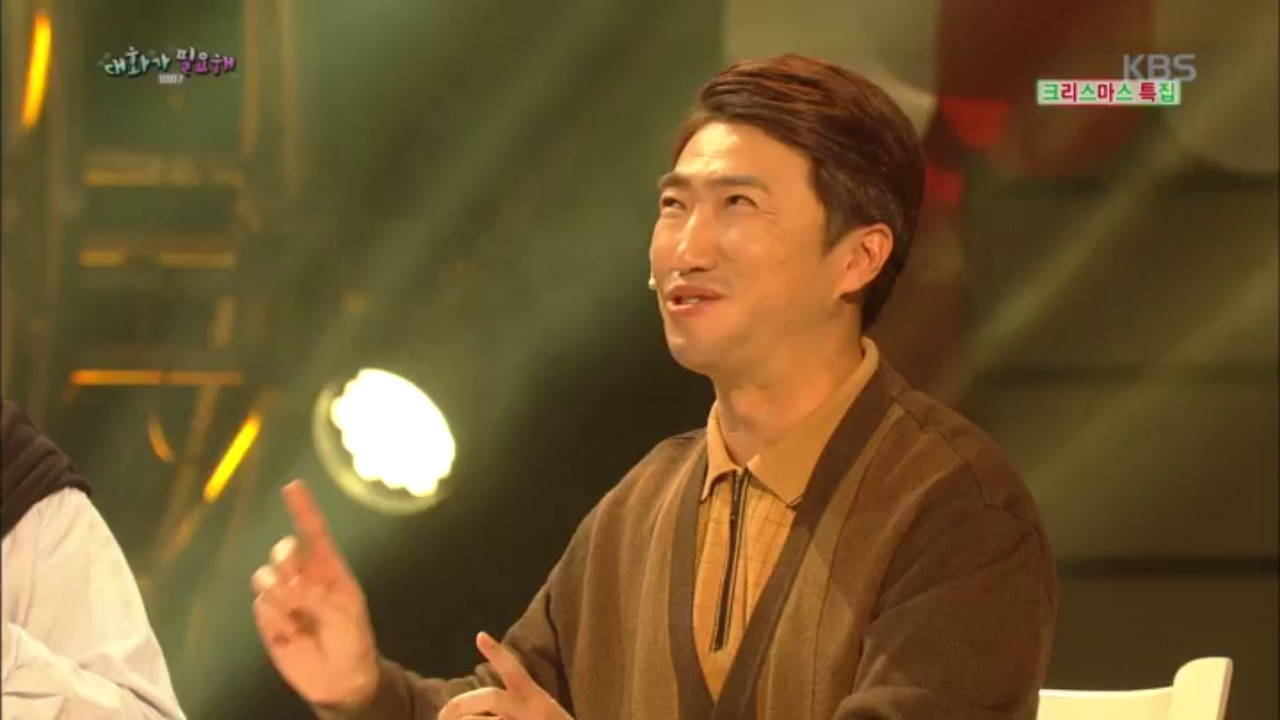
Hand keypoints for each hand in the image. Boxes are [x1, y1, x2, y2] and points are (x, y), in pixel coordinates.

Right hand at [251, 480, 379, 710]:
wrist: (339, 678)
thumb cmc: (351, 638)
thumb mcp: (344, 612)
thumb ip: (315, 594)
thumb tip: (283, 584)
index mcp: (329, 568)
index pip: (313, 532)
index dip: (303, 509)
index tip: (292, 487)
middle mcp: (303, 576)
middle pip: (282, 552)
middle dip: (284, 560)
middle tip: (293, 576)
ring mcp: (283, 596)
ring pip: (265, 578)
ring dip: (278, 592)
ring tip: (297, 614)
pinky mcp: (268, 618)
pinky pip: (261, 607)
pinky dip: (274, 619)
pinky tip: (290, 633)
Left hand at [438, 632, 572, 719]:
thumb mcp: (540, 716)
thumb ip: (511, 711)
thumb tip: (471, 716)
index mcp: (537, 701)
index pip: (516, 671)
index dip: (497, 654)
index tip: (480, 636)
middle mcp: (530, 713)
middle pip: (490, 697)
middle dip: (459, 703)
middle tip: (442, 715)